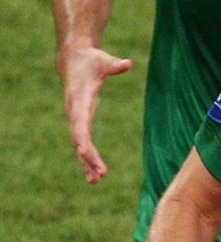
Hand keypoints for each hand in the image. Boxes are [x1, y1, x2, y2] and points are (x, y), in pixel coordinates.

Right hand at [57, 45, 131, 182]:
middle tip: (101, 174)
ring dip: (87, 162)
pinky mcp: (80, 121)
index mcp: (79, 98)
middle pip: (79, 138)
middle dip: (89, 156)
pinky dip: (88, 157)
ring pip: (79, 144)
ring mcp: (76, 118)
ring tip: (96, 181)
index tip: (83, 150)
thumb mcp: (104, 61)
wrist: (73, 60)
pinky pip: (82, 142)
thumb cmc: (91, 60)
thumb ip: (115, 65)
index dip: (81, 135)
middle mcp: (74, 111)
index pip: (79, 120)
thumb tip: (127, 63)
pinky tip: (94, 174)